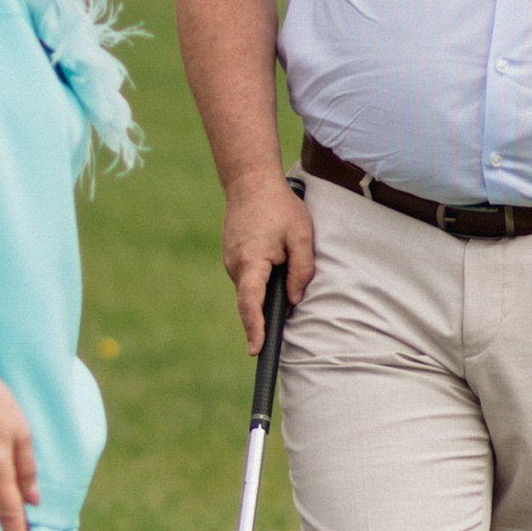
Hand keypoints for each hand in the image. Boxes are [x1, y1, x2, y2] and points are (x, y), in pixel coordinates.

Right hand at [222, 171, 314, 350]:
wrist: (249, 181)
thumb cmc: (279, 206)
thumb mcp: (301, 236)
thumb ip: (301, 270)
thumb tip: (295, 299)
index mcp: (251, 261)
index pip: (250, 304)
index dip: (254, 329)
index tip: (256, 350)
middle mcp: (235, 265)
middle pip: (252, 300)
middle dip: (266, 312)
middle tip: (286, 310)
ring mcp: (230, 260)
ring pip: (251, 288)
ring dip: (266, 290)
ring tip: (283, 268)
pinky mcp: (232, 256)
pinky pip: (248, 276)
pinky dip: (260, 279)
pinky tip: (274, 262)